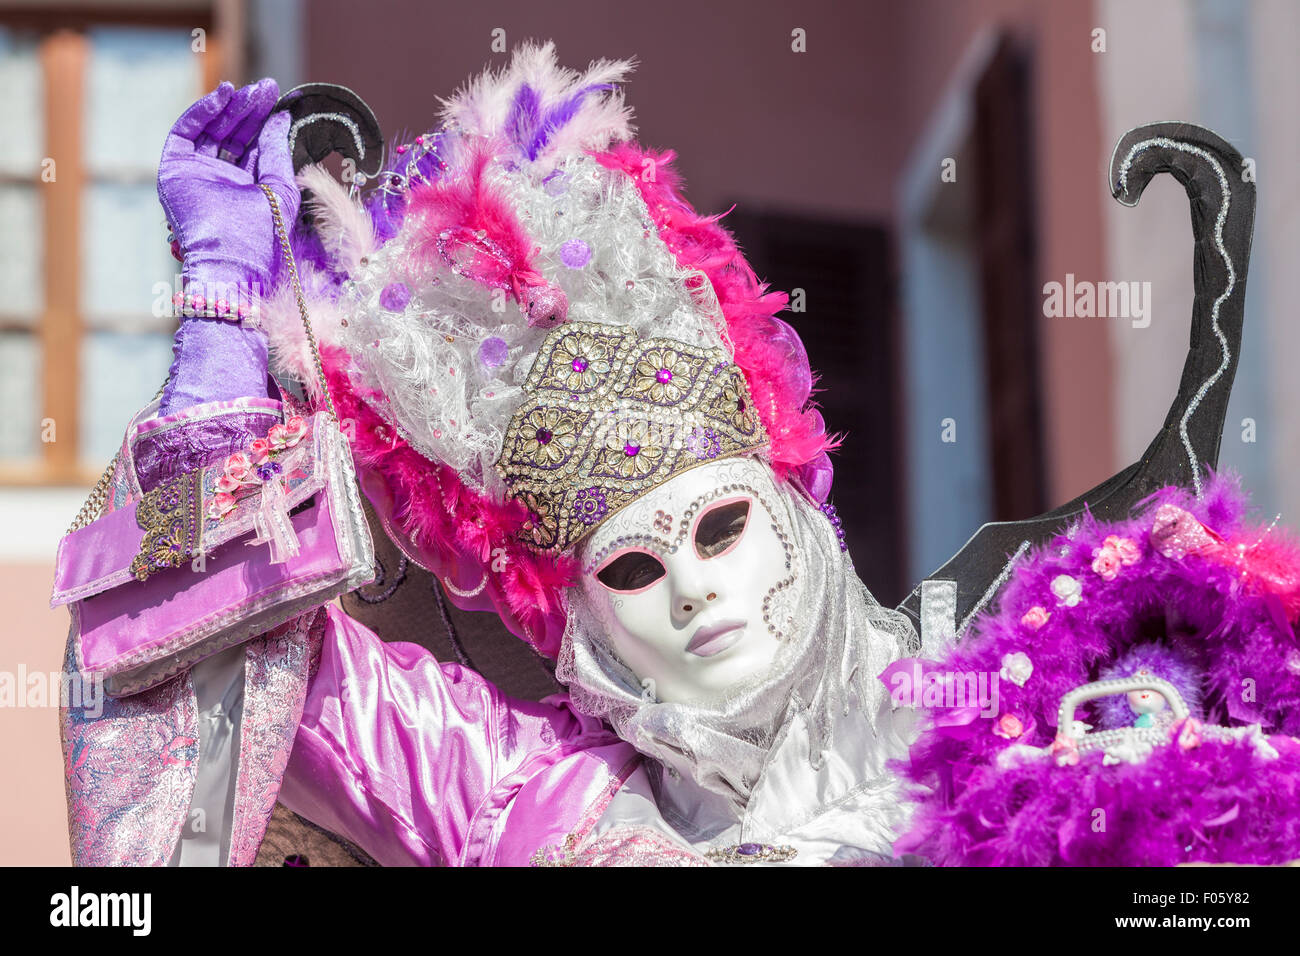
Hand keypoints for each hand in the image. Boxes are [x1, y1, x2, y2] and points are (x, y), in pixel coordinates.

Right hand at [157, 78, 298, 296]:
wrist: (232, 261)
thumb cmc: (263, 235)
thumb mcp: (280, 187)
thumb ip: (277, 151)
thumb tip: (281, 118)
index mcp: (247, 189)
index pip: (255, 147)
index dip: (265, 122)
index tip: (279, 99)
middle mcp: (220, 181)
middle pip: (233, 135)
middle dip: (250, 110)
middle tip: (267, 87)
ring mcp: (196, 175)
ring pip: (211, 131)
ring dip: (230, 107)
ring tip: (250, 89)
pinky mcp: (174, 170)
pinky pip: (185, 133)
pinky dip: (203, 111)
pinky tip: (224, 94)